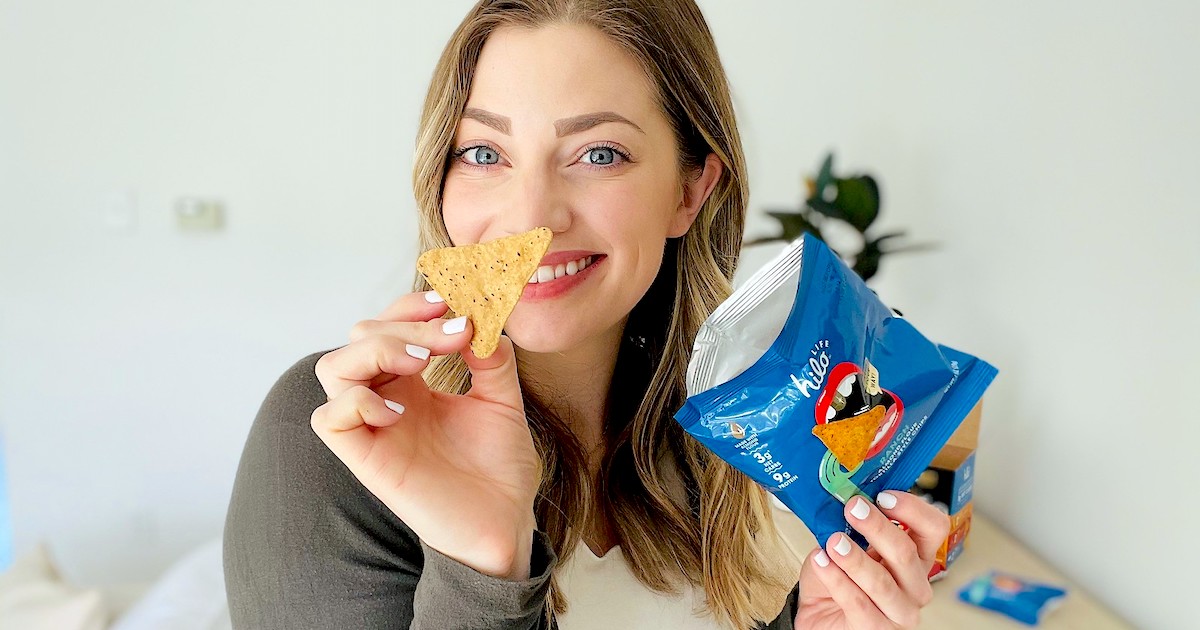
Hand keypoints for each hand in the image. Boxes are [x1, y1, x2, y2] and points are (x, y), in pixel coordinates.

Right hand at [311, 291, 540, 579]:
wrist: (504, 522)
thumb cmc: (499, 467)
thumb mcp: (502, 401)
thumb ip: (492, 359)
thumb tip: (480, 318)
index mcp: (413, 382)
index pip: (388, 324)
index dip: (410, 306)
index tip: (451, 304)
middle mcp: (386, 398)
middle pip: (360, 336)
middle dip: (404, 323)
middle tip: (452, 334)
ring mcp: (373, 428)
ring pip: (332, 367)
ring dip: (376, 351)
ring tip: (421, 362)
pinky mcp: (367, 460)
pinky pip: (329, 420)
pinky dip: (357, 402)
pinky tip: (401, 411)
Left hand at [795, 491, 949, 628]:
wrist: (819, 615)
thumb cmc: (837, 578)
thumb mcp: (846, 543)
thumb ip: (851, 524)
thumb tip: (845, 497)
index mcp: (915, 557)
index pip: (933, 528)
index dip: (913, 509)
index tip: (883, 495)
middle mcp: (915, 586)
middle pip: (907, 553)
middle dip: (877, 528)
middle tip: (852, 509)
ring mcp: (900, 612)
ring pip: (882, 582)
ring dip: (855, 558)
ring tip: (833, 541)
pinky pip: (858, 603)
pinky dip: (837, 580)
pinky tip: (822, 563)